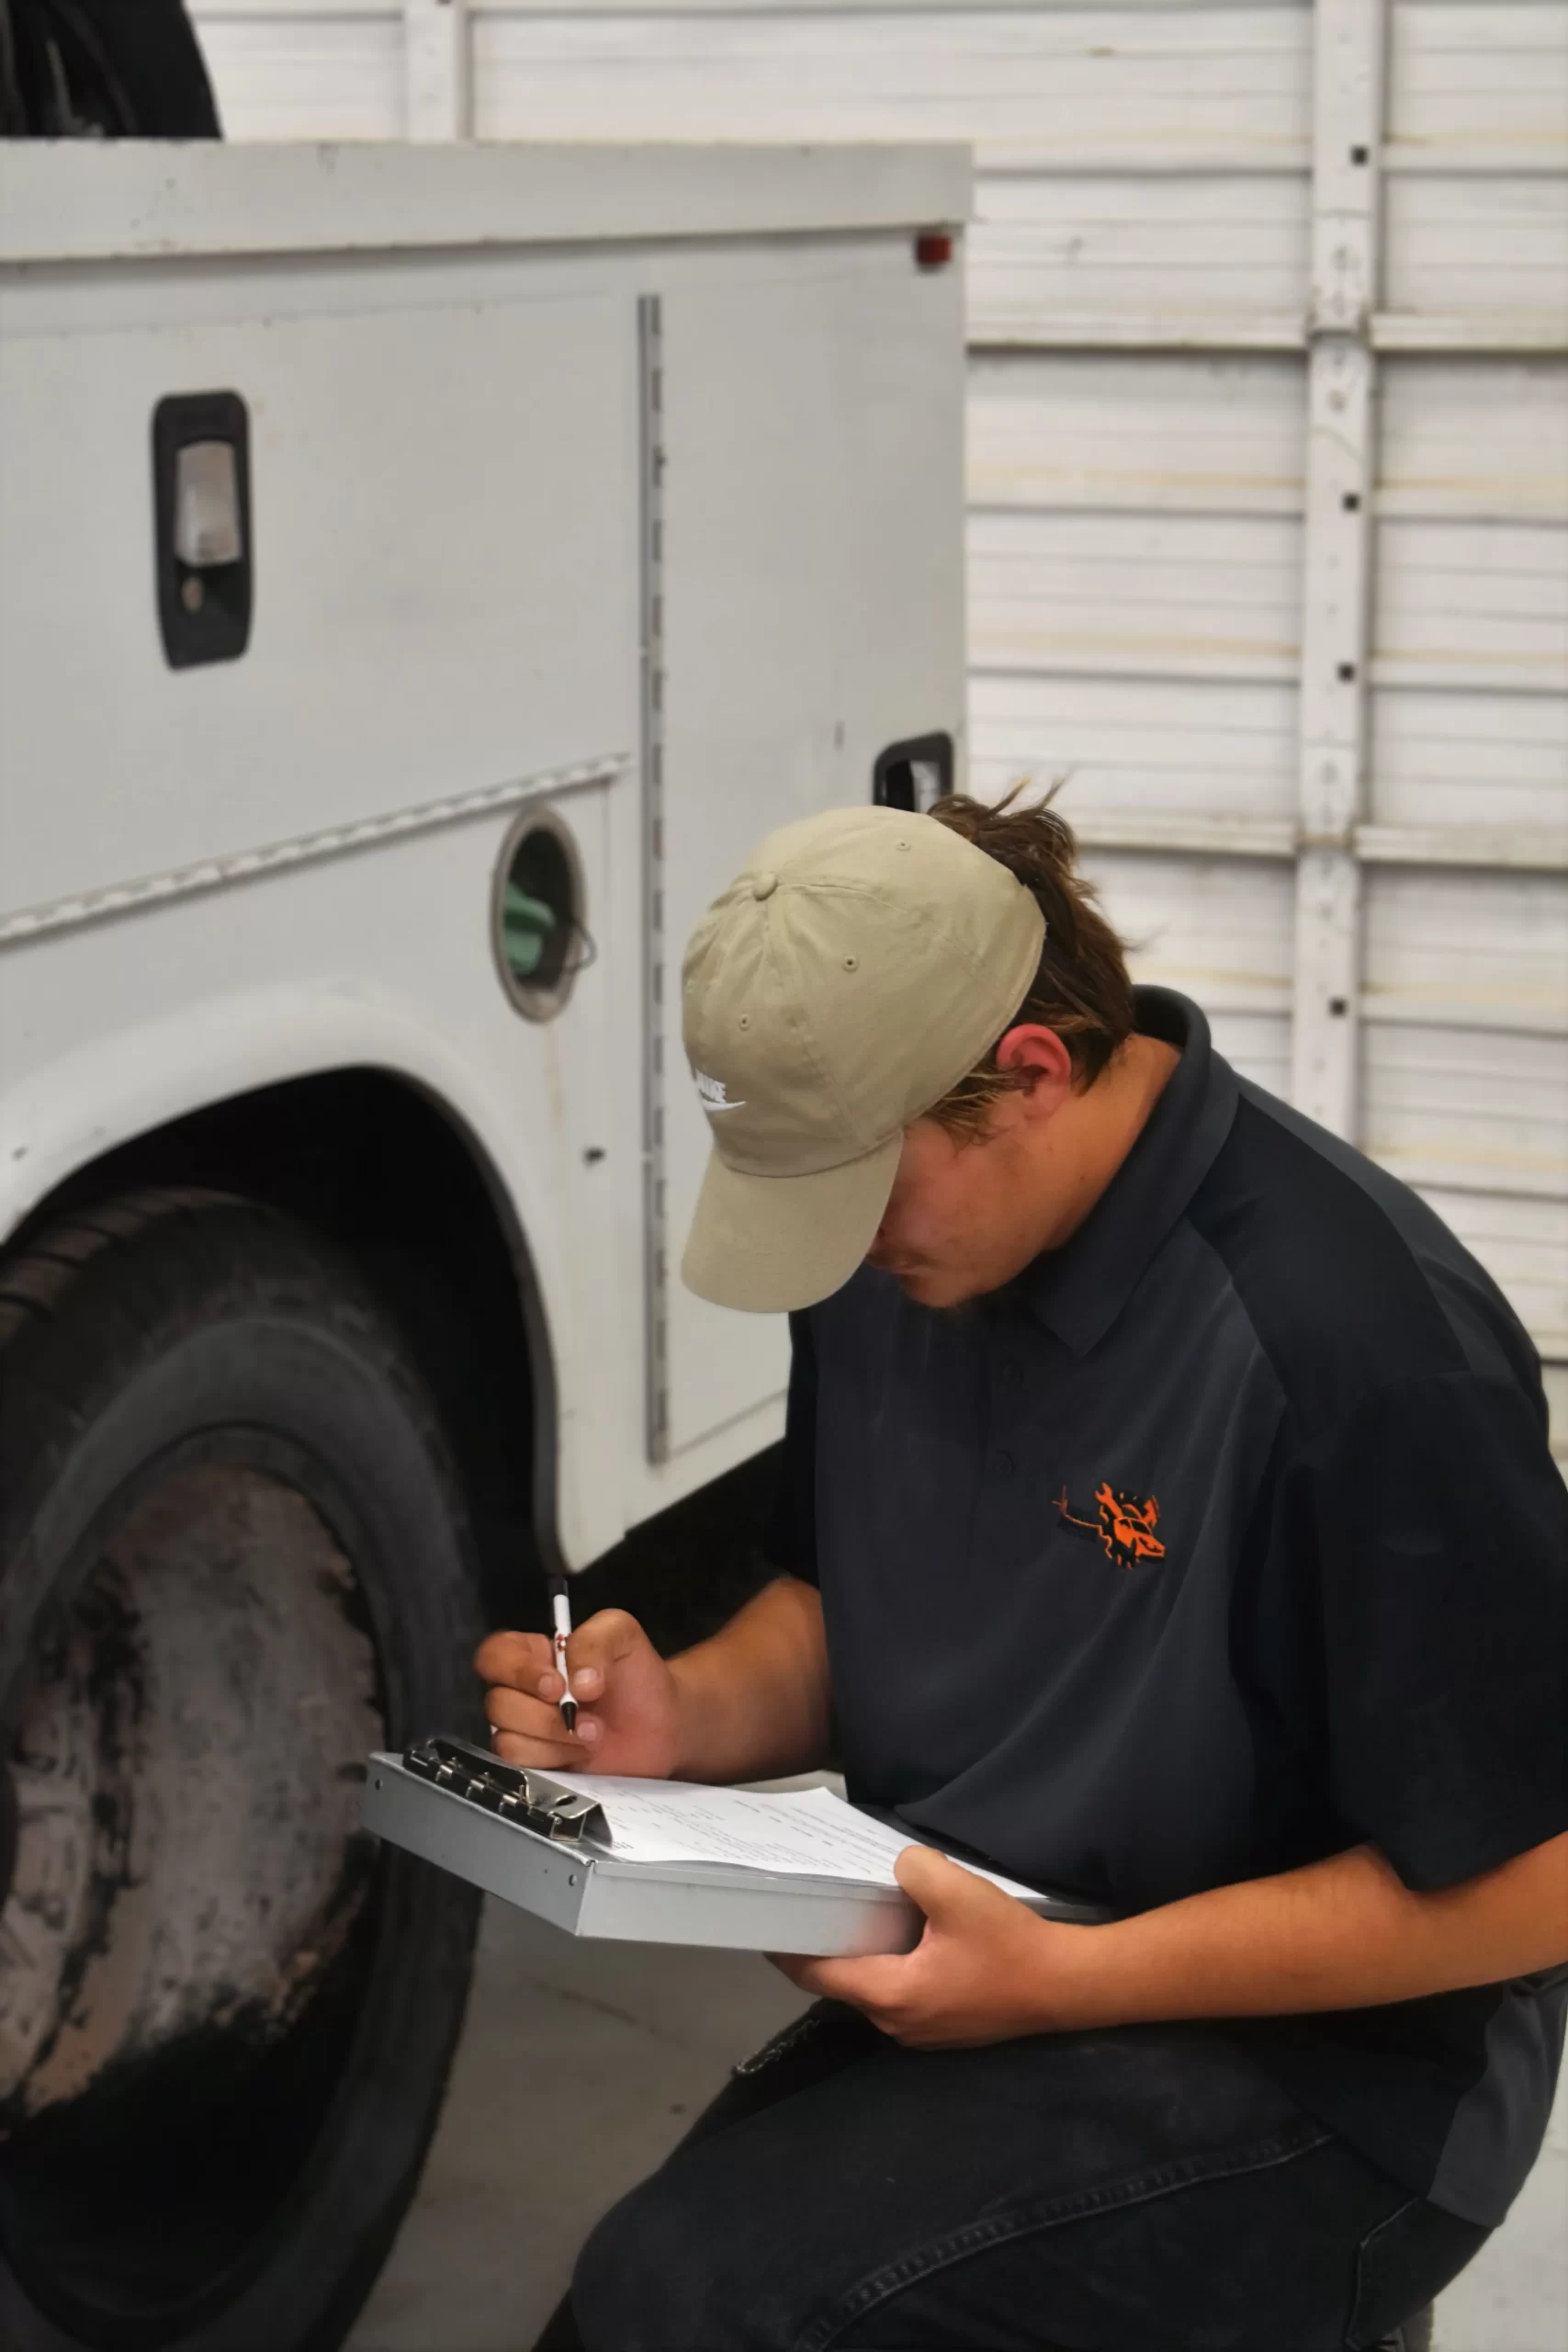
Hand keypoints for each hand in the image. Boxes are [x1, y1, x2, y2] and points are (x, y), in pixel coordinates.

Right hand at [475, 1609, 682, 1777]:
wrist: (663, 1725)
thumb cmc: (637, 1675)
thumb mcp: (621, 1635)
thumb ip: (593, 1641)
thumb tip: (576, 1682)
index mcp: (533, 1654)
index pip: (494, 1655)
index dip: (516, 1671)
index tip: (556, 1685)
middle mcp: (522, 1691)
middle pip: (497, 1701)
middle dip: (544, 1714)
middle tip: (581, 1713)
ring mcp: (526, 1730)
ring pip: (504, 1737)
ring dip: (553, 1738)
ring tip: (592, 1734)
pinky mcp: (535, 1764)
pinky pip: (519, 1766)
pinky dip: (554, 1758)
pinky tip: (582, 1752)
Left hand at [772, 1846, 1091, 2047]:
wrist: (1068, 1986)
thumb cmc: (1008, 1945)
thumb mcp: (955, 1891)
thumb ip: (912, 1871)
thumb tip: (899, 1872)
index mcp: (891, 1995)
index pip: (820, 1976)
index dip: (788, 1952)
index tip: (765, 1927)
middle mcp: (899, 2024)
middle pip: (845, 1985)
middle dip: (824, 1950)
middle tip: (812, 1909)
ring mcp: (925, 2032)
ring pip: (875, 1991)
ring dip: (861, 1959)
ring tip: (852, 1917)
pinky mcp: (948, 2027)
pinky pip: (902, 1995)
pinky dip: (889, 1968)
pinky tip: (901, 1937)